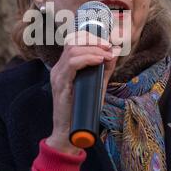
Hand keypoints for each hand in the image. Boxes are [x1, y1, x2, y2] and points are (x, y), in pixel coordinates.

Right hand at [45, 31, 119, 154]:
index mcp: (64, 67)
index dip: (90, 38)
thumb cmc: (82, 110)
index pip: (73, 42)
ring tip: (106, 55)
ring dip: (93, 49)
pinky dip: (88, 58)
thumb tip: (113, 52)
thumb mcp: (97, 85)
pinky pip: (72, 63)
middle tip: (108, 48)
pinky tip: (99, 61)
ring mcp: (58, 75)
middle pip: (72, 41)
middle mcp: (58, 69)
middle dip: (93, 41)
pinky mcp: (61, 84)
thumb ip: (104, 70)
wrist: (70, 132)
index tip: (107, 44)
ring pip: (73, 50)